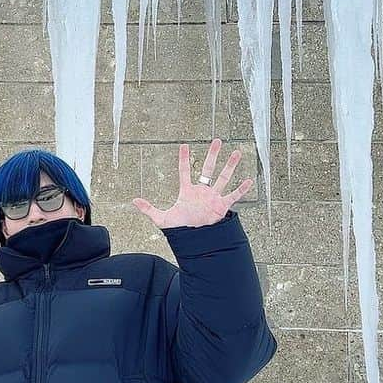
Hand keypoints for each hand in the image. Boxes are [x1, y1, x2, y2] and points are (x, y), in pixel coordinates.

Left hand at [132, 140, 253, 228]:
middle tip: (217, 140)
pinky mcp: (222, 207)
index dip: (184, 159)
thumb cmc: (179, 230)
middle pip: (208, 169)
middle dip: (213, 154)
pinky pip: (234, 196)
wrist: (194, 241)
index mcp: (187, 192)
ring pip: (223, 178)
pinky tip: (249, 180)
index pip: (185, 171)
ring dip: (230, 166)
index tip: (184, 145)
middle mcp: (202, 191)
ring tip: (237, 152)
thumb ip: (149, 209)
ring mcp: (213, 198)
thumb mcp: (161, 219)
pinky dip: (241, 189)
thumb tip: (134, 201)